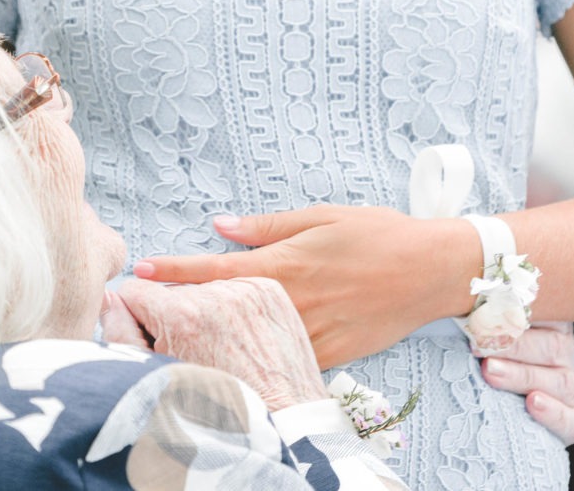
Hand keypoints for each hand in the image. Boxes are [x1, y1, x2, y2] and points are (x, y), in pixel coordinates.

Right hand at [103, 277, 326, 410]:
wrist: (282, 429)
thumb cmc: (219, 419)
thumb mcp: (155, 382)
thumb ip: (121, 334)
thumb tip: (110, 299)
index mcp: (182, 315)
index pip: (135, 289)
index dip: (137, 319)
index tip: (152, 342)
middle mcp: (216, 294)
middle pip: (170, 291)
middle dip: (172, 317)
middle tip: (192, 357)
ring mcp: (247, 289)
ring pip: (203, 288)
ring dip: (203, 311)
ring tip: (220, 352)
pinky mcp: (270, 291)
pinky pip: (234, 286)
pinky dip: (232, 308)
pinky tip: (239, 341)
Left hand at [134, 205, 475, 368]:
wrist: (432, 272)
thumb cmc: (378, 234)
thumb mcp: (322, 215)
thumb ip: (268, 225)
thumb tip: (221, 225)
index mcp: (288, 264)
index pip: (217, 271)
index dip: (176, 272)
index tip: (141, 271)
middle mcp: (294, 304)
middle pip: (226, 313)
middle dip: (183, 310)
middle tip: (142, 307)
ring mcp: (312, 335)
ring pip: (251, 341)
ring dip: (214, 336)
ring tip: (176, 331)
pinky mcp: (331, 356)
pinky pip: (285, 358)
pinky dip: (257, 354)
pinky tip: (236, 351)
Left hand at [479, 322, 573, 445]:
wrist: (521, 406)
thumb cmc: (503, 359)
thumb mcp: (501, 336)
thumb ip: (491, 323)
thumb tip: (460, 309)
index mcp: (554, 325)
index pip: (542, 315)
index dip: (513, 313)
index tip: (482, 312)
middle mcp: (568, 353)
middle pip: (548, 346)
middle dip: (512, 347)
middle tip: (480, 347)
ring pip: (558, 381)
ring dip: (521, 376)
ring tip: (490, 372)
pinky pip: (569, 418)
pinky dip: (552, 412)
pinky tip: (533, 403)